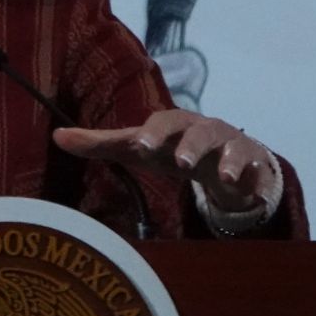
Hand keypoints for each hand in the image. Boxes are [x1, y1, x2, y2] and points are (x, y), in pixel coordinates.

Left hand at [53, 109, 277, 212]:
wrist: (221, 160)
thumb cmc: (171, 149)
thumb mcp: (139, 148)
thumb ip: (100, 144)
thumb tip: (57, 137)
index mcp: (175, 123)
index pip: (162, 122)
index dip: (151, 132)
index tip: (139, 146)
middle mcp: (205, 129)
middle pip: (199, 130)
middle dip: (190, 144)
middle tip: (180, 162)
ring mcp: (232, 145)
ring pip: (233, 146)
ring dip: (226, 160)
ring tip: (222, 176)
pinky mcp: (253, 166)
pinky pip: (258, 172)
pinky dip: (256, 181)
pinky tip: (253, 194)